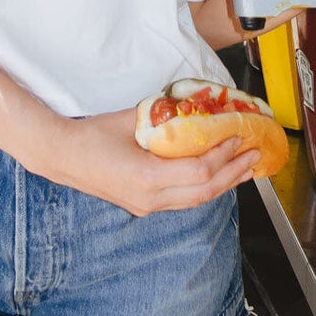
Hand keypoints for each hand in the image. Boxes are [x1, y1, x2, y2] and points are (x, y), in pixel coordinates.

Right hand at [53, 107, 259, 216]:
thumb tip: (195, 108)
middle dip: (234, 174)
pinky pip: (182, 200)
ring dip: (223, 184)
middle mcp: (150, 199)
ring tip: (244, 169)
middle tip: (255, 156)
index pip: (199, 170)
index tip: (239, 137)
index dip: (224, 155)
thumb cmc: (91, 136)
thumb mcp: (131, 120)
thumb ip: (164, 118)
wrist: (61, 156)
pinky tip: (215, 176)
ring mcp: (146, 206)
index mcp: (147, 178)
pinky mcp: (142, 206)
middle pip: (204, 192)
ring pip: (196, 200)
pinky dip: (204, 188)